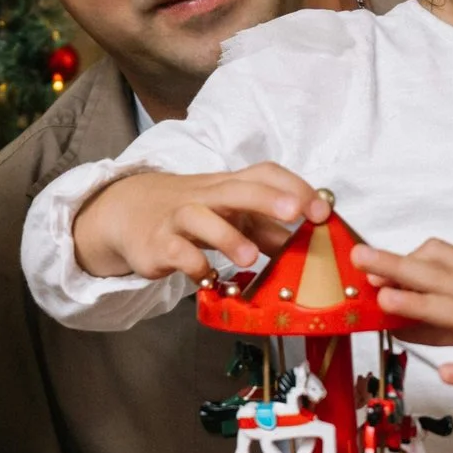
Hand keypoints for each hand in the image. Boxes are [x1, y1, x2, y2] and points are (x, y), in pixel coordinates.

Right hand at [73, 164, 326, 282]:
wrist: (129, 212)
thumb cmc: (194, 215)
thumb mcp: (233, 217)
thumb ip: (269, 232)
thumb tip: (314, 248)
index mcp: (230, 187)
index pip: (263, 174)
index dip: (294, 187)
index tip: (322, 210)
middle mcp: (205, 197)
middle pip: (235, 189)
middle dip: (267, 198)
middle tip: (296, 213)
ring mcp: (178, 219)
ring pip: (200, 217)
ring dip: (227, 236)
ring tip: (250, 258)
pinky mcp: (158, 245)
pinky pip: (175, 252)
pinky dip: (192, 265)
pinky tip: (207, 278)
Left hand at [353, 240, 452, 404]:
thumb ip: (448, 317)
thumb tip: (399, 317)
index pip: (441, 262)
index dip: (403, 259)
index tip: (366, 257)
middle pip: (442, 279)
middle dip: (398, 268)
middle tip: (359, 259)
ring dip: (423, 306)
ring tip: (386, 301)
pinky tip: (446, 375)